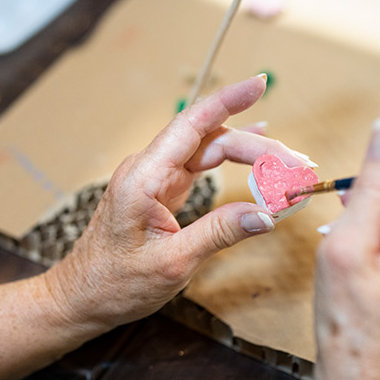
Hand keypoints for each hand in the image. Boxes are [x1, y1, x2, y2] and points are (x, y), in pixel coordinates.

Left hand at [43, 75, 312, 328]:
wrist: (81, 297)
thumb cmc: (115, 282)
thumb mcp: (173, 263)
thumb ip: (220, 233)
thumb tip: (268, 215)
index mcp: (144, 178)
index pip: (192, 125)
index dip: (227, 101)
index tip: (258, 83)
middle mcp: (148, 169)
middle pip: (211, 141)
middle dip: (258, 148)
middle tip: (299, 168)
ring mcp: (153, 178)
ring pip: (209, 152)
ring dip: (249, 156)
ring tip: (289, 167)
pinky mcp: (159, 190)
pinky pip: (200, 166)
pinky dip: (231, 163)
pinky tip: (254, 151)